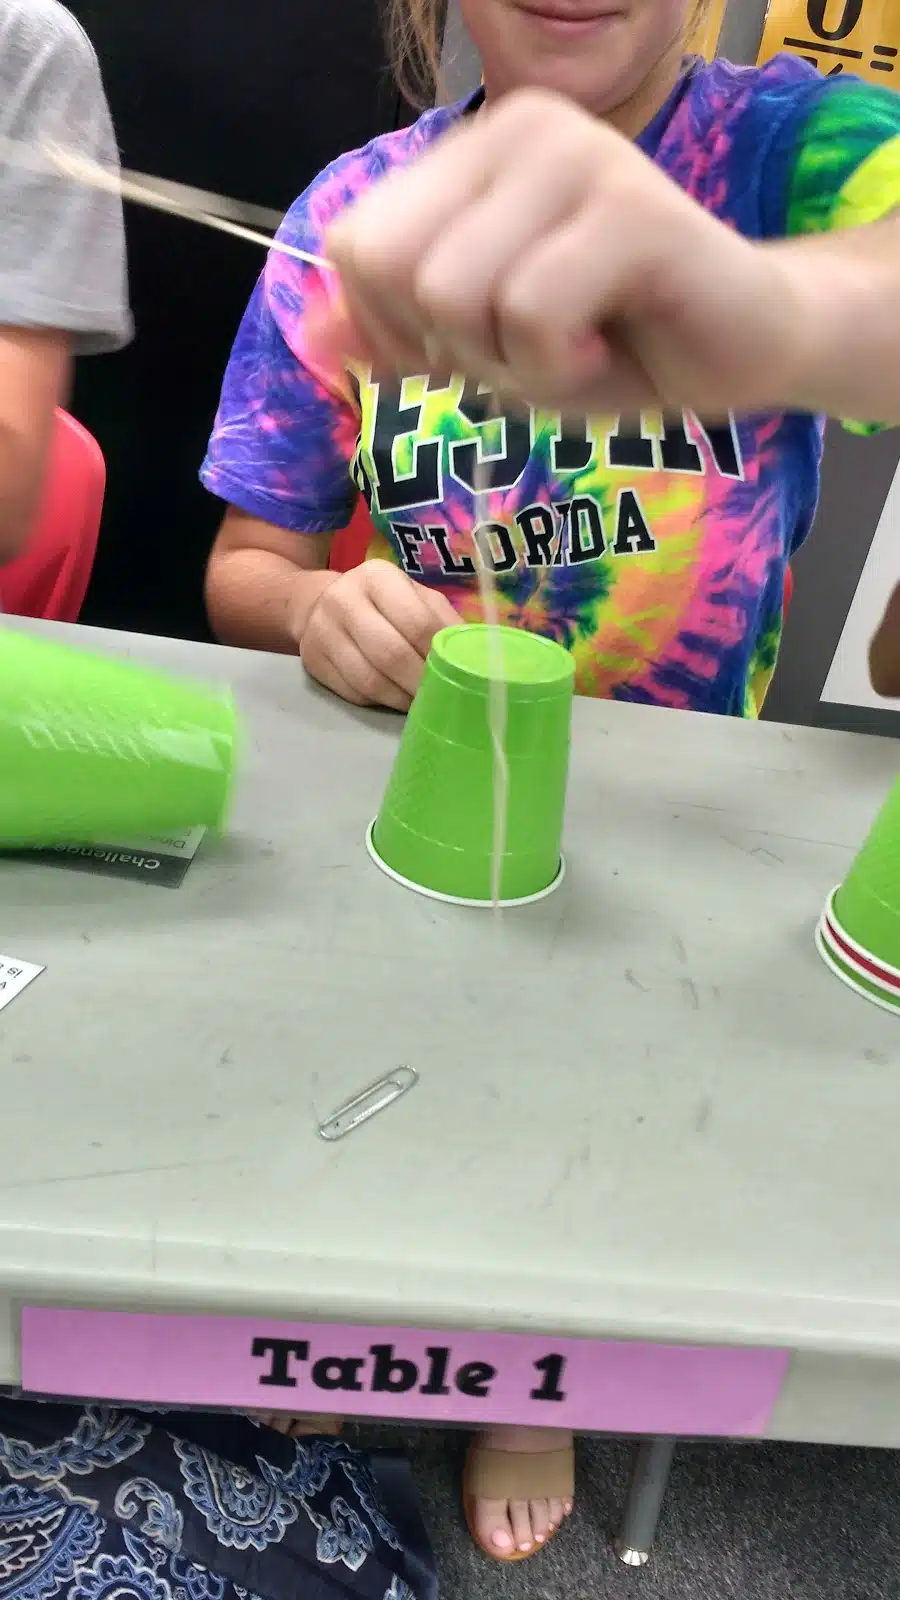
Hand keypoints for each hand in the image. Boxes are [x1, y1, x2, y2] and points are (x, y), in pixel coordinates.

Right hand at [298, 559, 458, 710]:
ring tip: (420, 703)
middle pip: (390, 654)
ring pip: (369, 679)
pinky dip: (380, 701)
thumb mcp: (415, 598)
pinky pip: (353, 691)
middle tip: (440, 697)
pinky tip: (396, 699)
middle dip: (420, 682)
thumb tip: (475, 655)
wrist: (320, 602)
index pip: (416, 623)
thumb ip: (443, 622)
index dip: (438, 655)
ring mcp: (322, 631)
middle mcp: (344, 599)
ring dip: (401, 698)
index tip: (456, 675)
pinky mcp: (312, 660)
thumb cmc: (383, 602)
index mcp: (377, 577)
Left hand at [325, 89, 806, 417]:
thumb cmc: (612, 342)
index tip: (467, 347)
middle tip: (526, 348)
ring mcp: (579, 158)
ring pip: (455, 294)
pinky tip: (607, 352)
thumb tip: (311, 334)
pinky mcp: (633, 209)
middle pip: (391, 266)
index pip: (353, 243)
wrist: (738, 350)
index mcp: (475, 151)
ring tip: (574, 347)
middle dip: (448, 344)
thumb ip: (398, 330)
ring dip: (510, 362)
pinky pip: (532, 312)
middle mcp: (522, 129)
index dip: (388, 328)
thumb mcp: (484, 344)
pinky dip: (559, 369)